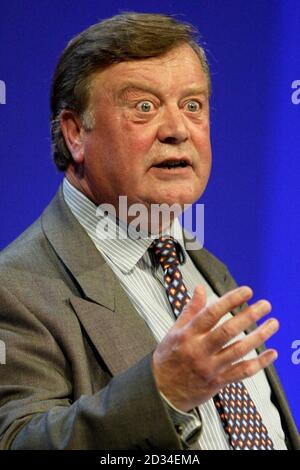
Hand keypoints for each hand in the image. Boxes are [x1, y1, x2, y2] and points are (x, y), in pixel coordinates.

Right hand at [152, 285, 278, 411]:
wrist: (161, 391)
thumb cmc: (168, 359)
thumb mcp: (174, 331)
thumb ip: (190, 310)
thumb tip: (200, 289)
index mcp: (188, 335)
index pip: (211, 314)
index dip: (230, 301)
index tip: (246, 292)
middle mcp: (199, 350)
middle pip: (227, 331)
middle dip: (249, 316)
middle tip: (264, 305)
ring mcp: (210, 367)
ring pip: (238, 350)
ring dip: (259, 336)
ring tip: (272, 324)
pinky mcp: (218, 382)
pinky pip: (242, 372)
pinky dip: (259, 363)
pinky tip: (271, 353)